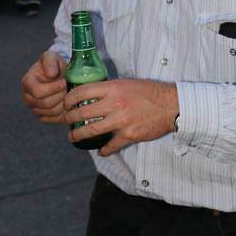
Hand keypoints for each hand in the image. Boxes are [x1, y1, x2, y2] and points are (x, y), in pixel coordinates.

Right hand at [21, 50, 66, 121]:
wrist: (57, 75)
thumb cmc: (53, 65)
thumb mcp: (51, 56)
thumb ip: (50, 61)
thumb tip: (51, 74)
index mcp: (27, 83)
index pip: (38, 92)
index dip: (53, 88)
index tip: (64, 81)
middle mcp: (28, 98)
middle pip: (46, 103)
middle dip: (61, 95)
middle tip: (68, 87)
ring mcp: (34, 109)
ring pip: (52, 112)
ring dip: (64, 103)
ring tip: (68, 93)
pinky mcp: (43, 117)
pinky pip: (55, 119)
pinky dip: (64, 112)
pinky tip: (68, 102)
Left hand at [63, 78, 178, 155]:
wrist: (171, 105)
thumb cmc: (150, 92)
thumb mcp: (126, 83)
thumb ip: (109, 89)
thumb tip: (92, 94)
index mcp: (112, 88)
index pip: (81, 92)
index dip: (68, 99)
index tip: (65, 103)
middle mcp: (114, 103)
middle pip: (82, 113)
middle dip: (68, 118)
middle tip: (64, 120)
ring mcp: (120, 121)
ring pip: (91, 130)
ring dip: (78, 135)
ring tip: (72, 137)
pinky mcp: (129, 135)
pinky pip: (110, 145)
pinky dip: (103, 150)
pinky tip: (100, 151)